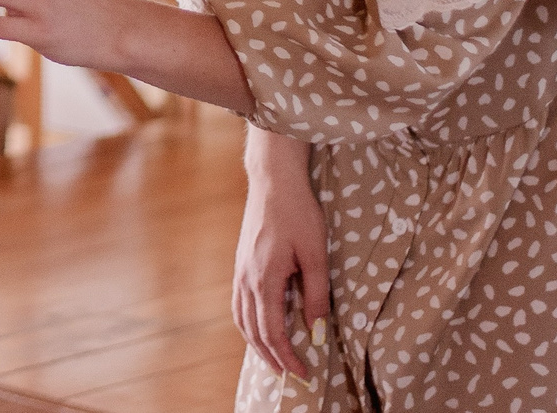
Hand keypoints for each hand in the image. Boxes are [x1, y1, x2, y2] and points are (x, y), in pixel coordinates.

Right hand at [233, 141, 329, 377]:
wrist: (273, 182)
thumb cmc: (298, 214)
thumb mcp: (316, 255)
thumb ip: (317, 295)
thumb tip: (317, 330)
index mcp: (265, 280)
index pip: (273, 332)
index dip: (287, 357)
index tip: (304, 373)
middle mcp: (246, 280)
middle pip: (254, 331)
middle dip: (272, 357)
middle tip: (291, 375)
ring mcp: (240, 271)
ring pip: (242, 319)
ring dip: (256, 343)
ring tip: (273, 359)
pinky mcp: (240, 264)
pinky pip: (239, 304)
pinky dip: (247, 323)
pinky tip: (259, 327)